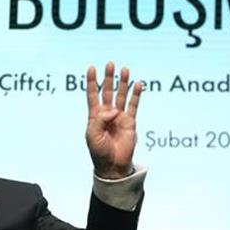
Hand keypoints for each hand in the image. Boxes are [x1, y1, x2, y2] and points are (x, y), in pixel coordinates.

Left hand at [85, 62, 141, 178]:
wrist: (112, 166)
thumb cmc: (99, 152)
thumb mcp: (92, 134)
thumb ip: (100, 119)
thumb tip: (114, 110)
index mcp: (94, 116)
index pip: (92, 94)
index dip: (91, 81)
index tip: (91, 68)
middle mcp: (107, 114)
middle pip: (107, 91)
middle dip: (109, 77)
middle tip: (110, 64)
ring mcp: (119, 117)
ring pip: (121, 95)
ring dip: (123, 83)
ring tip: (124, 70)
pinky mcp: (130, 122)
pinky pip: (134, 105)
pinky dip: (136, 95)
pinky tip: (138, 84)